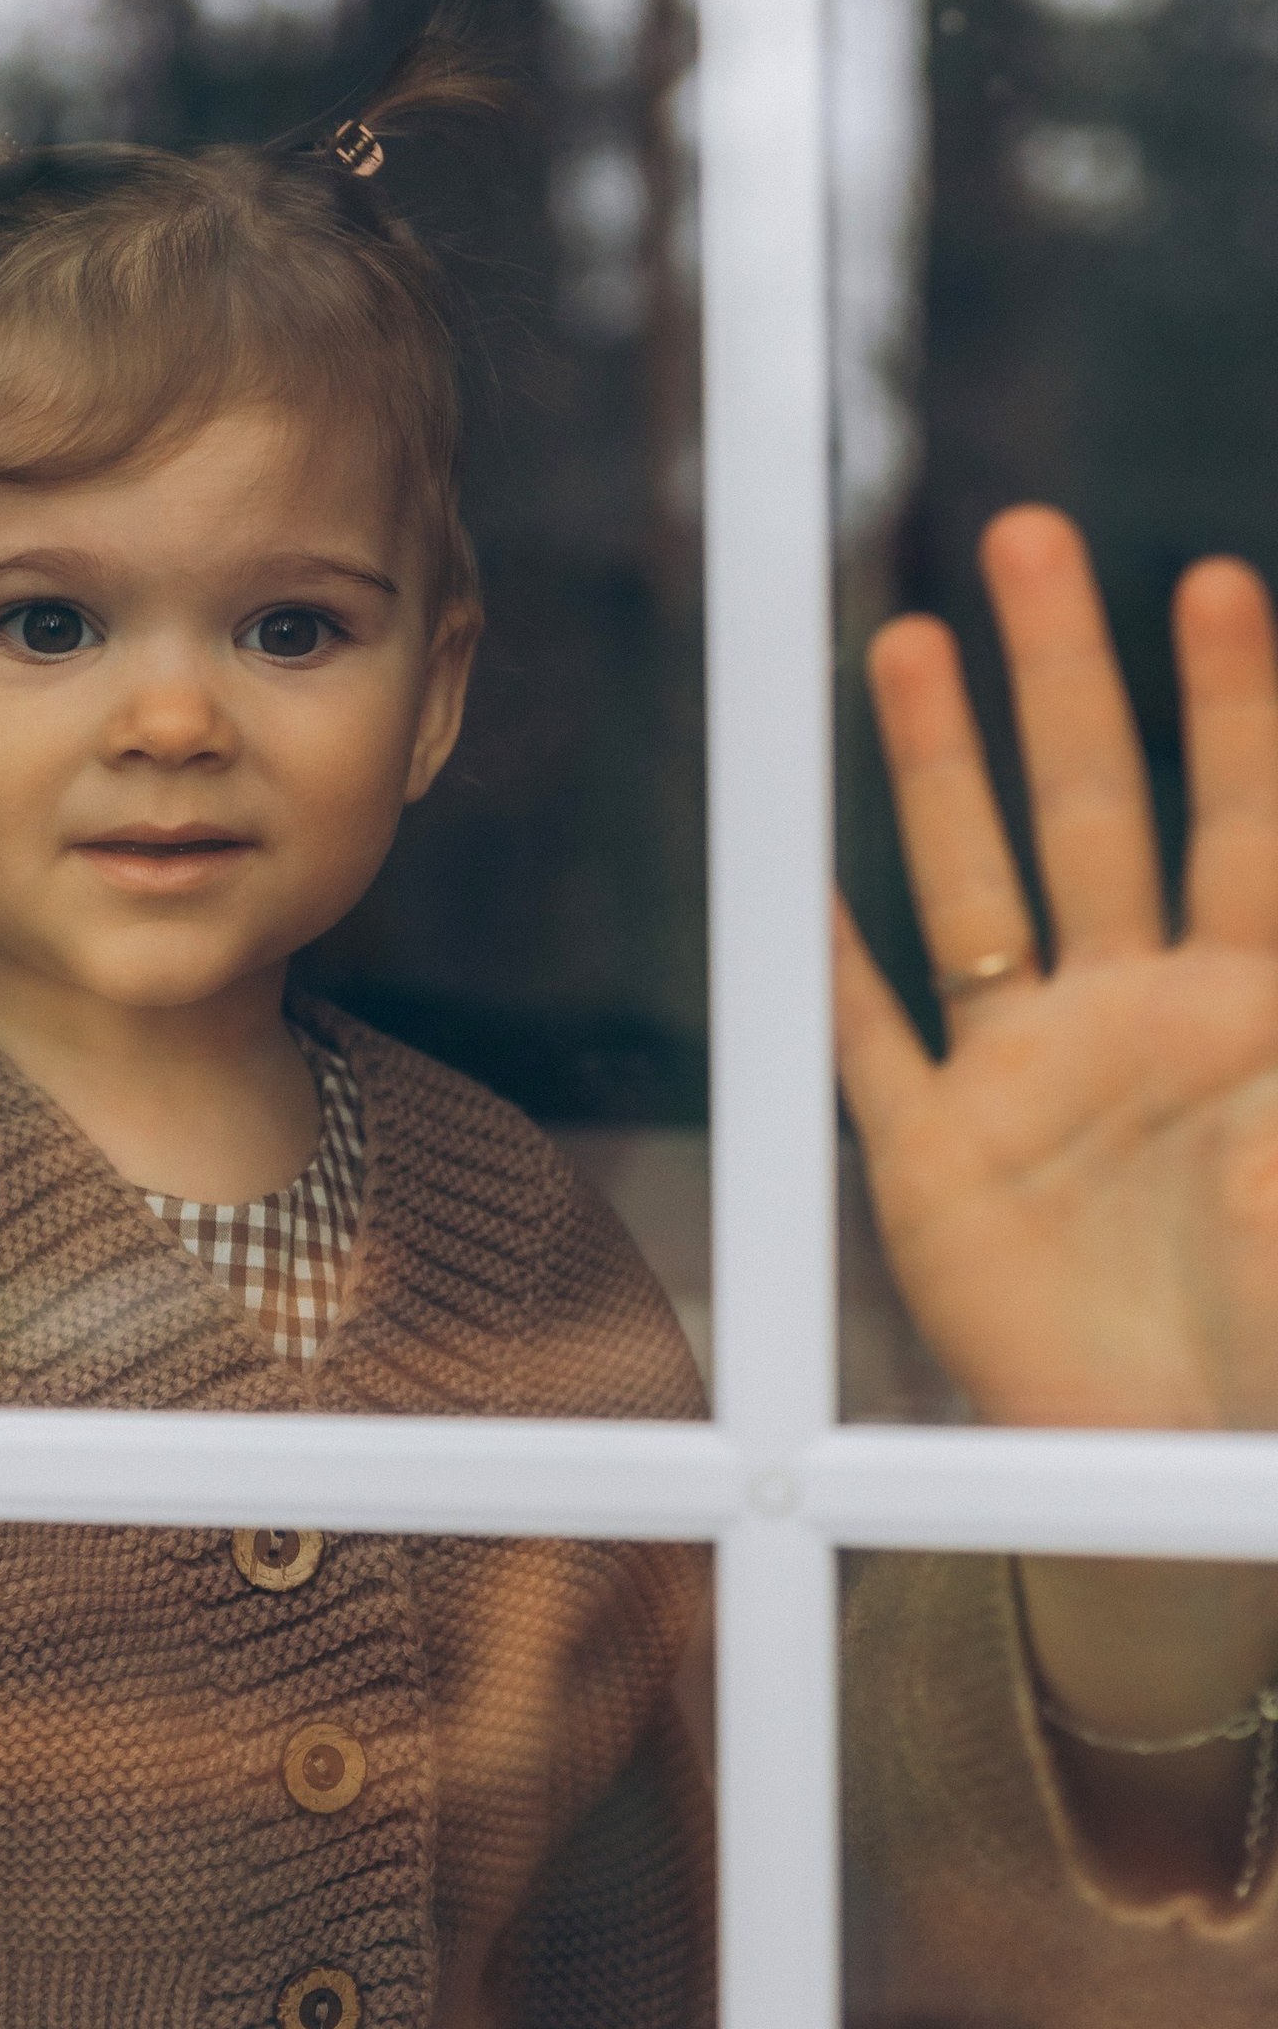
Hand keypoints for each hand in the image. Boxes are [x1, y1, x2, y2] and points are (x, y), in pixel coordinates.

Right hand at [836, 508, 1277, 1435]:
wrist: (1174, 1488)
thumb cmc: (1276, 1367)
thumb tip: (1256, 1111)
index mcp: (1258, 1022)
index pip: (1248, 832)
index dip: (1238, 713)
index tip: (1219, 587)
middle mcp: (1137, 1023)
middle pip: (1097, 812)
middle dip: (1067, 676)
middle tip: (1035, 540)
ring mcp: (1025, 1083)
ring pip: (972, 887)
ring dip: (936, 768)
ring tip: (908, 643)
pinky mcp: (930, 1169)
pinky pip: (865, 1046)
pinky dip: (828, 966)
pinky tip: (799, 874)